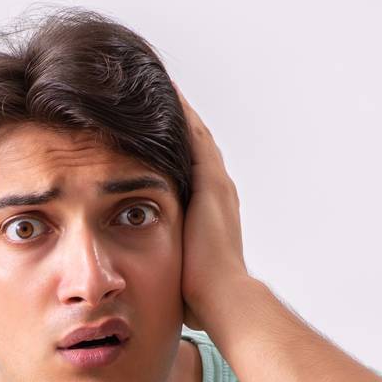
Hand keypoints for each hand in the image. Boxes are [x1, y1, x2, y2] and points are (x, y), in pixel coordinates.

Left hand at [172, 83, 252, 331]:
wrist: (225, 300)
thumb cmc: (203, 300)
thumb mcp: (184, 274)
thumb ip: (174, 268)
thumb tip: (155, 288)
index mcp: (213, 212)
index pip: (193, 170)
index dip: (178, 147)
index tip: (157, 129)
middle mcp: (219, 192)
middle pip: (197, 144)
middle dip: (179, 120)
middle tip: (157, 91)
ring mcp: (217, 185)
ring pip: (195, 134)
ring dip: (178, 109)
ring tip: (157, 81)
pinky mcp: (210, 183)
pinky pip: (192, 136)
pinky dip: (181, 112)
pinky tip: (164, 88)